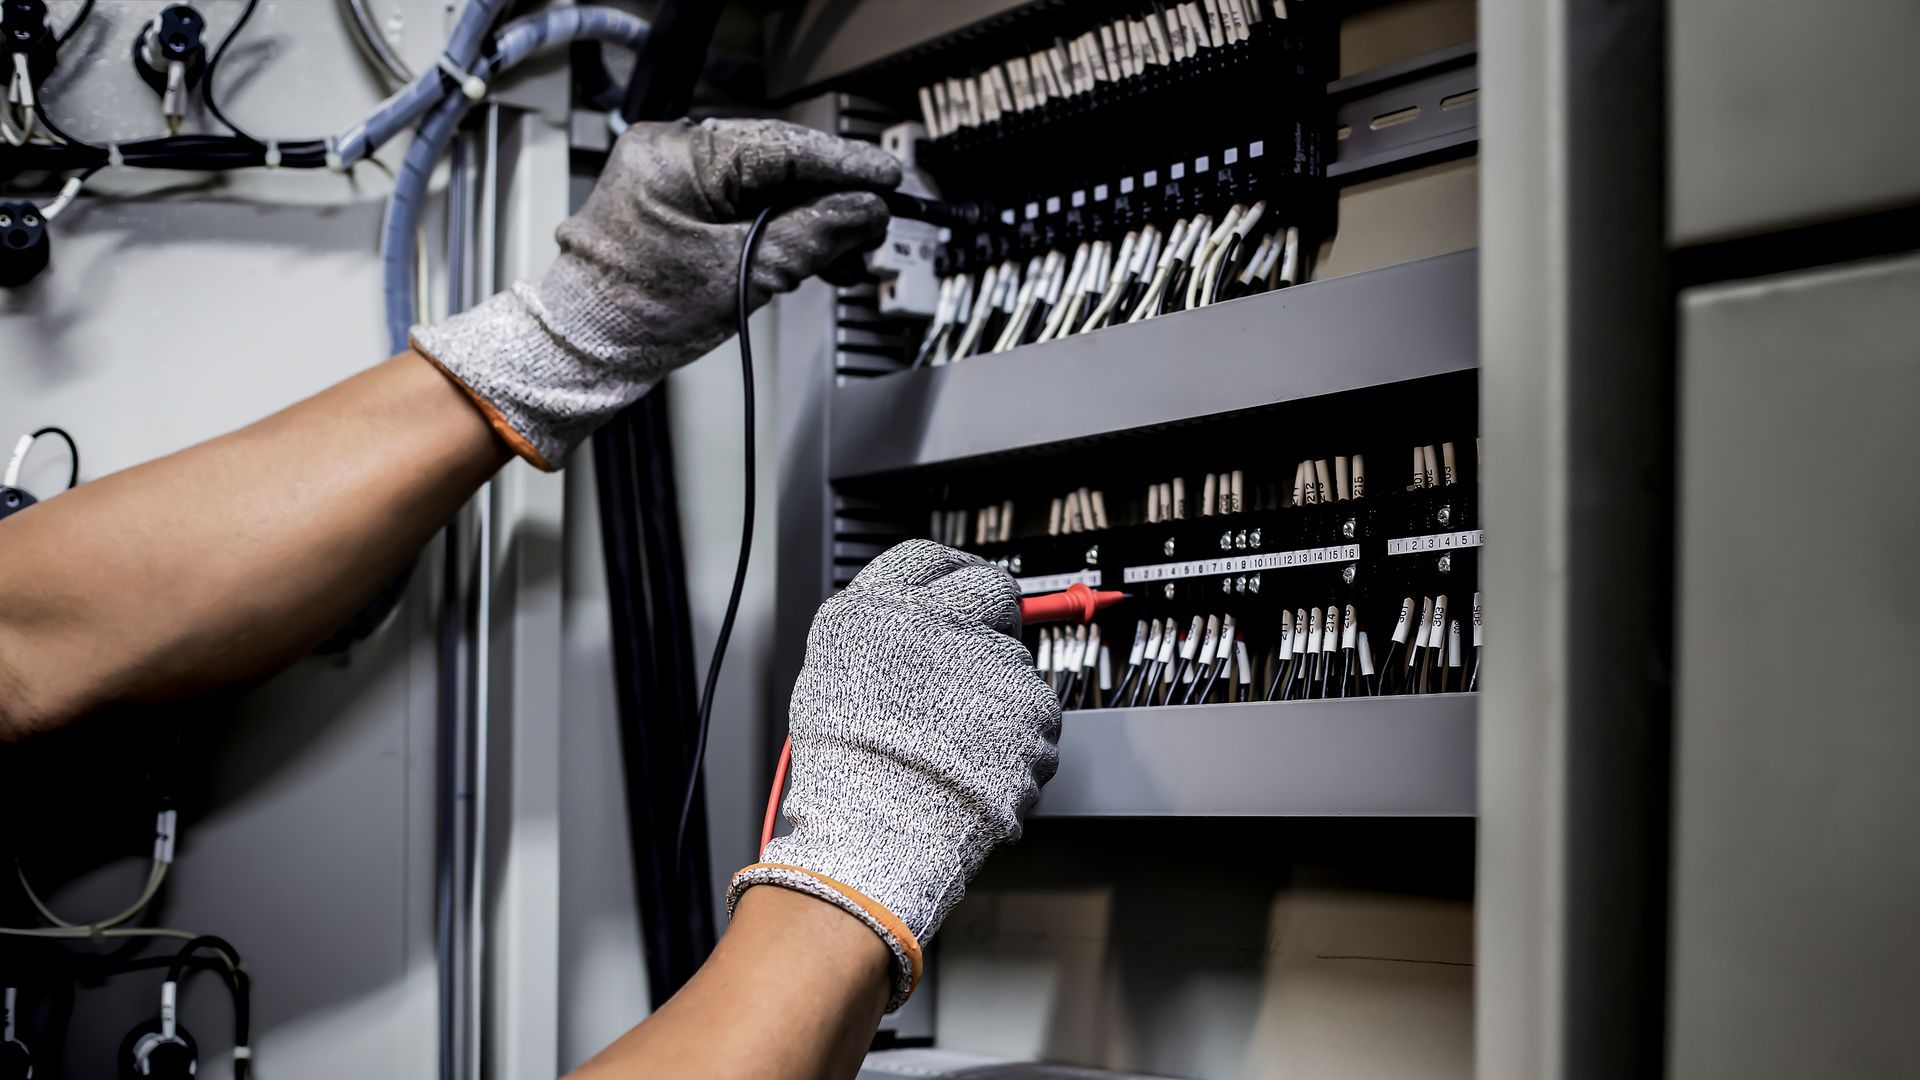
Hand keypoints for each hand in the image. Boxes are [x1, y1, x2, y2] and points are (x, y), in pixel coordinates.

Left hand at [410, 118, 900, 468]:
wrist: (585, 350)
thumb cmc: (637, 316)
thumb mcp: (744, 275)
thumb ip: (813, 237)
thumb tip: (864, 213)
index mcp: (678, 154)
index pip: (783, 145)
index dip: (844, 164)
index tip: (886, 179)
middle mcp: (670, 150)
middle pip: (776, 161)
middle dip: (830, 197)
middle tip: (873, 224)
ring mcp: (670, 173)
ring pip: (763, 183)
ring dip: (808, 216)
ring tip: (845, 252)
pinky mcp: (674, 198)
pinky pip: (740, 200)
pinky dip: (777, 225)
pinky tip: (809, 250)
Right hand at [728, 540, 1061, 1011]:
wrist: (876, 836)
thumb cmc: (847, 775)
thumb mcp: (831, 679)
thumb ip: (880, 636)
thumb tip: (917, 624)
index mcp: (875, 611)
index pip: (926, 558)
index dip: (949, 570)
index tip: (962, 579)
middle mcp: (934, 623)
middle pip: (986, 590)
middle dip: (990, 618)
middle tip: (976, 663)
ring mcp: (987, 661)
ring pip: (1014, 660)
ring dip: (1001, 691)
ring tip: (962, 740)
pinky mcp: (1030, 704)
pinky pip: (1038, 711)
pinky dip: (1022, 737)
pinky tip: (984, 762)